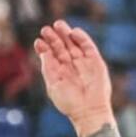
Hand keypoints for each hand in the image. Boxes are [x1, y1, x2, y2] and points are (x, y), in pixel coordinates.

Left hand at [34, 20, 112, 134]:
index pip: (51, 54)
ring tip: (58, 24)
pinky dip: (82, 38)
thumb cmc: (69, 103)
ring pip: (74, 44)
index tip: (38, 41)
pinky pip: (88, 46)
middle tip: (46, 29)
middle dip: (54, 37)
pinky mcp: (96, 62)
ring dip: (66, 34)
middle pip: (62, 46)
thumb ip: (48, 67)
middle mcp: (72, 66)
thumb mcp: (53, 85)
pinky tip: (73, 32)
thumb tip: (43, 51)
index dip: (45, 47)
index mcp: (60, 72)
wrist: (88, 111)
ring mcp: (84, 63)